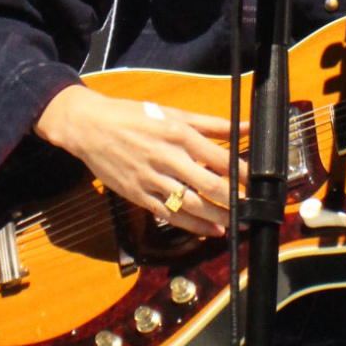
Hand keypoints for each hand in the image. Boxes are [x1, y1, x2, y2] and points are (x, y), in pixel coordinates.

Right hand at [34, 84, 244, 236]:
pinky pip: (170, 215)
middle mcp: (166, 157)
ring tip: (237, 224)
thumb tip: (246, 126)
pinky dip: (193, 226)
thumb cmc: (133, 117)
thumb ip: (212, 124)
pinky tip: (211, 231)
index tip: (257, 182)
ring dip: (218, 217)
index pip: (219, 157)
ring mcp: (151, 179)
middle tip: (252, 208)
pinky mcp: (138, 195)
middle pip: (208, 184)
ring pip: (191, 204)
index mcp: (178, 134)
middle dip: (234, 200)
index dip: (242, 172)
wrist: (89, 127)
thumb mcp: (174, 114)